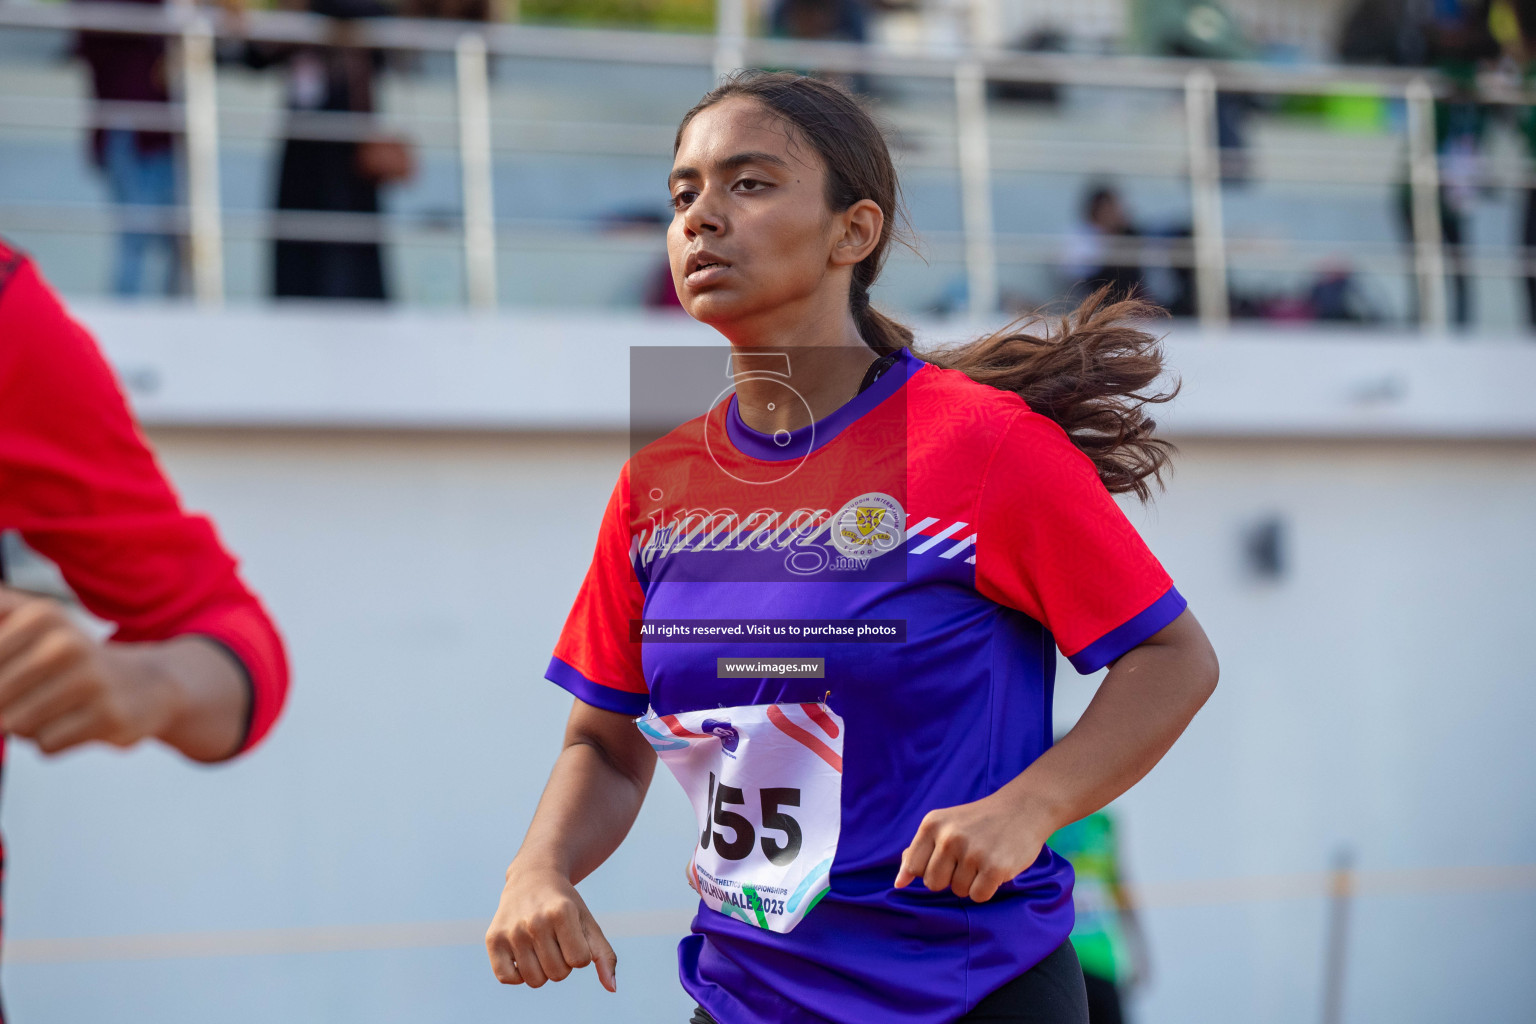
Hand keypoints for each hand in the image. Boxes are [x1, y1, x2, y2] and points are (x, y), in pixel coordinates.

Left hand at [0, 587, 180, 754]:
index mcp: (42, 615)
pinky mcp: (108, 717)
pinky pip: (46, 745)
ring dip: (27, 725)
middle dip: (4, 706)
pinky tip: (76, 722)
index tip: (12, 679)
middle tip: (31, 696)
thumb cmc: (72, 661)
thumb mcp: (31, 624)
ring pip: (15, 724)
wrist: (148, 684)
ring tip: (56, 707)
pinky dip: (53, 741)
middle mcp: (66, 644)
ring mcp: (90, 681)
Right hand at [486, 861, 616, 991]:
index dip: (580, 953)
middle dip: (562, 963)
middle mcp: (534, 921)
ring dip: (542, 970)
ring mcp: (511, 930)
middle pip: (558, 974)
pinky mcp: (493, 938)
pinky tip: (523, 954)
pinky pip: (507, 979)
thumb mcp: (587, 923)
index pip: (580, 961)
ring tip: (540, 946)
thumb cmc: (566, 906)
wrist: (532, 878)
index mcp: (561, 912)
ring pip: (535, 980)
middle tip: (555, 940)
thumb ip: (604, 955)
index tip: (573, 936)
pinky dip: (518, 975)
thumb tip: (612, 988)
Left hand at [894, 790, 1054, 902]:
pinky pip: (978, 897)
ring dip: (970, 882)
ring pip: (957, 891)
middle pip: (933, 883)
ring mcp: (972, 852)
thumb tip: (899, 882)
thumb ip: (919, 851)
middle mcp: (949, 837)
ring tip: (983, 860)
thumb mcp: (944, 825)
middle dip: (949, 878)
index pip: (913, 866)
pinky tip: (994, 869)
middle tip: (968, 859)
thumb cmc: (979, 822)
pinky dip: (986, 889)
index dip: (928, 870)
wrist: (1022, 809)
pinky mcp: (994, 867)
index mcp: (932, 824)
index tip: (945, 860)